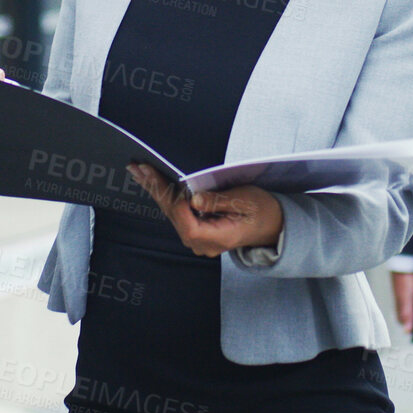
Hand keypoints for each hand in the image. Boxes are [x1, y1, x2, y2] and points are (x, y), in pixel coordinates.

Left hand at [129, 164, 284, 257]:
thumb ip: (218, 201)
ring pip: (172, 214)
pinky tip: (153, 183)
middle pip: (173, 216)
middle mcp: (203, 243)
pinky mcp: (197, 230)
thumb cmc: (262, 211)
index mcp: (217, 238)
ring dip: (156, 191)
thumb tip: (194, 199)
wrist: (273, 225)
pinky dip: (165, 195)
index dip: (173, 202)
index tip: (161, 178)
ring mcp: (199, 239)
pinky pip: (177, 213)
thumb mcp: (246, 200)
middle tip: (138, 168)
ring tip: (139, 171)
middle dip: (156, 190)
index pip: (187, 222)